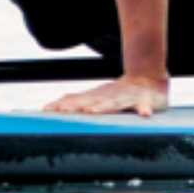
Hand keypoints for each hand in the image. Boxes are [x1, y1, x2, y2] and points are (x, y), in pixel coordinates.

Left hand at [45, 74, 170, 118]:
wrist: (147, 78)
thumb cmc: (119, 93)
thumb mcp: (97, 96)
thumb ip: (77, 101)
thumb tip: (51, 106)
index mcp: (97, 97)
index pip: (76, 101)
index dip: (62, 106)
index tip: (46, 111)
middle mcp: (109, 96)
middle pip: (90, 101)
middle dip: (76, 106)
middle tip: (62, 111)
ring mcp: (127, 98)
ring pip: (114, 102)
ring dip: (103, 106)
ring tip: (91, 111)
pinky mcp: (144, 100)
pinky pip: (144, 106)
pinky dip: (144, 109)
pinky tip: (145, 114)